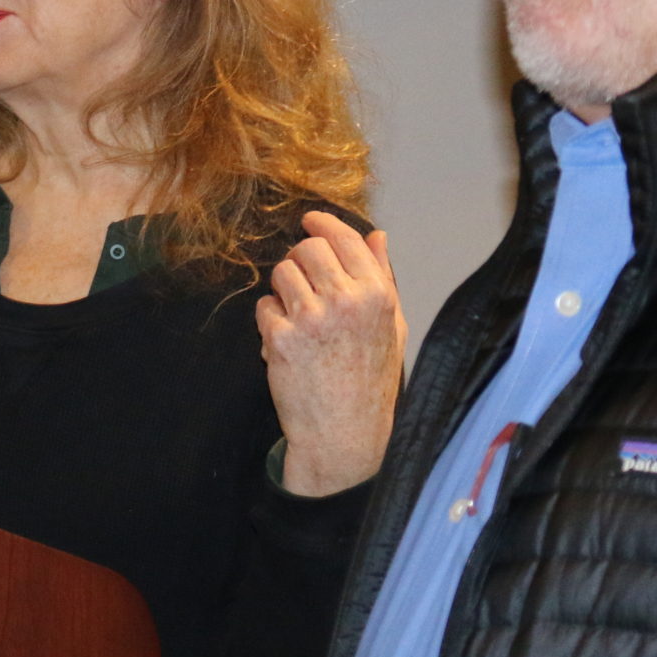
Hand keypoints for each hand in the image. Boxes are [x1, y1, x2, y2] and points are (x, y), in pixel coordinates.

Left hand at [257, 212, 405, 497]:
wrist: (346, 434)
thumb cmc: (370, 381)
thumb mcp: (391, 326)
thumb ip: (383, 276)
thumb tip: (377, 236)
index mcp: (377, 294)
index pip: (344, 238)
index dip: (321, 225)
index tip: (309, 222)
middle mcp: (346, 301)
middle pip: (306, 249)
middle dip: (299, 260)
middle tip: (302, 281)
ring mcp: (312, 319)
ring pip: (281, 273)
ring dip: (283, 290)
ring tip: (298, 318)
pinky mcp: (282, 339)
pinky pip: (264, 307)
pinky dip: (270, 322)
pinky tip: (287, 344)